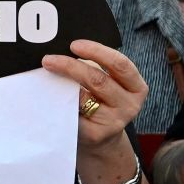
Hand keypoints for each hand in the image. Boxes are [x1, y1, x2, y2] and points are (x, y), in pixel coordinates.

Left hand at [43, 39, 146, 153]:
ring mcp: (114, 122)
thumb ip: (94, 66)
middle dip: (71, 66)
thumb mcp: (108, 83)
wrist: (102, 138)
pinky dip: (59, 103)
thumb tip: (63, 50)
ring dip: (61, 84)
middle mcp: (129, 105)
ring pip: (84, 98)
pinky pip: (74, 115)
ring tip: (47, 75)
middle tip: (48, 59)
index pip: (120, 64)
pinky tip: (48, 96)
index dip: (97, 52)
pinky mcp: (96, 135)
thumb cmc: (101, 101)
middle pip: (99, 80)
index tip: (74, 45)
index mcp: (136, 87)